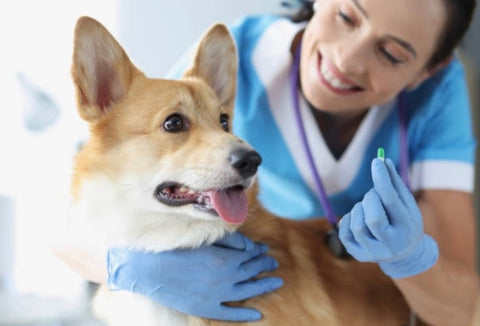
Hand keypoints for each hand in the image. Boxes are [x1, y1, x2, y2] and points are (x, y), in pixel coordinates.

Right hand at [107, 232, 282, 320]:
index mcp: (224, 260)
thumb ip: (229, 241)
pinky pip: (229, 313)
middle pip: (250, 272)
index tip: (265, 249)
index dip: (260, 252)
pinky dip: (244, 315)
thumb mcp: (204, 239)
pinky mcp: (204, 308)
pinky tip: (257, 314)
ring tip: (276, 282)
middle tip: (273, 263)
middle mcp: (224, 279)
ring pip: (246, 292)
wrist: (148, 268)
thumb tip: (249, 245)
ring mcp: (215, 296)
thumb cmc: (175, 248)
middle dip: (264, 266)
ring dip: (263, 287)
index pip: (250, 255)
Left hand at [339, 158, 438, 278]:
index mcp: (407, 229)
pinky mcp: (359, 255)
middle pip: (373, 218)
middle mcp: (391, 245)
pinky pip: (344, 232)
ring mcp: (374, 253)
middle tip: (374, 194)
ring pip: (357, 225)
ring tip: (368, 208)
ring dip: (359, 208)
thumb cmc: (405, 222)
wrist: (404, 254)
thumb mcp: (407, 205)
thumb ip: (395, 184)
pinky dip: (348, 219)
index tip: (376, 162)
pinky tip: (359, 218)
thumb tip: (382, 161)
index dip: (382, 180)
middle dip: (370, 199)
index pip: (391, 202)